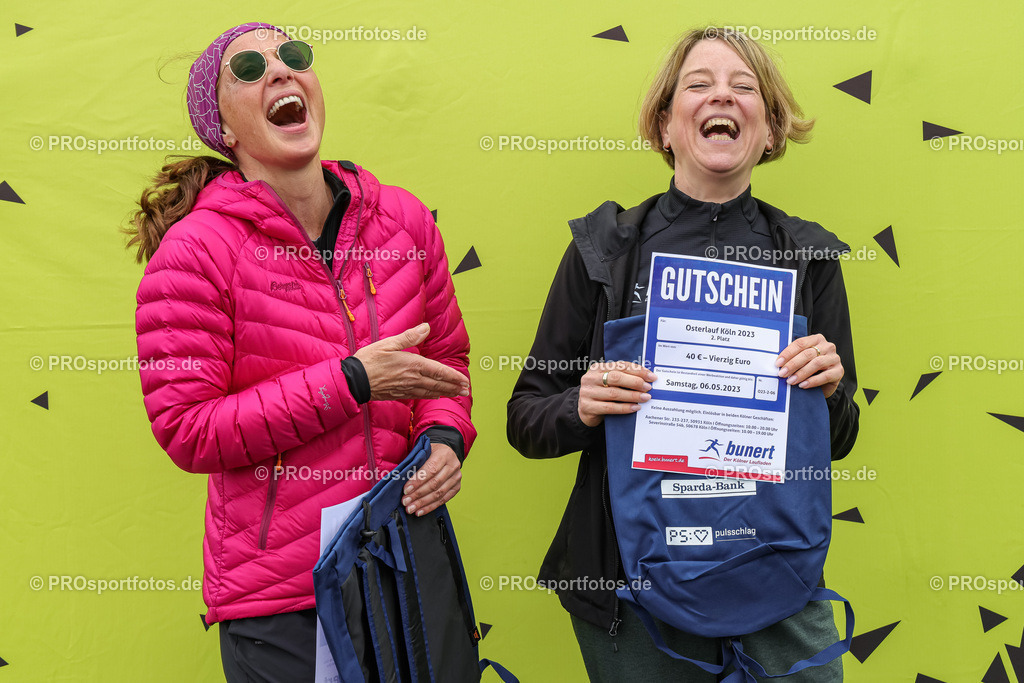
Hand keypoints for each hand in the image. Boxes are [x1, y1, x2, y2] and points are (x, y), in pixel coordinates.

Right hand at [355, 323, 469, 400]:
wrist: (353, 381)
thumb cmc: (369, 360)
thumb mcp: (388, 344)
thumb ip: (409, 337)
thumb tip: (426, 327)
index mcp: (412, 364)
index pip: (438, 371)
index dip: (453, 376)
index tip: (464, 380)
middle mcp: (412, 378)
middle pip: (438, 384)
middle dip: (454, 387)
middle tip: (466, 389)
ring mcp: (406, 388)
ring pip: (431, 391)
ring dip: (446, 392)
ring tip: (457, 393)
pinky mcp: (399, 394)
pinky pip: (420, 395)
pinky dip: (431, 395)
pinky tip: (436, 395)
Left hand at [401, 443, 460, 515]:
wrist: (446, 453)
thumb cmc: (431, 453)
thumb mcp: (423, 452)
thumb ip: (414, 464)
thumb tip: (400, 478)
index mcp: (444, 454)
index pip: (431, 470)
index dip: (418, 481)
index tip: (406, 490)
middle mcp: (453, 466)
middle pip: (435, 483)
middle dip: (418, 494)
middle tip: (406, 501)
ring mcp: (456, 478)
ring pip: (439, 494)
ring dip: (423, 503)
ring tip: (411, 508)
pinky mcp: (456, 488)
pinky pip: (443, 500)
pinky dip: (430, 507)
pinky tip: (420, 511)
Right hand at [577, 362, 656, 427]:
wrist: (584, 411)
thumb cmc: (602, 394)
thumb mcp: (608, 382)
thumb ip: (623, 377)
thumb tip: (646, 378)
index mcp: (597, 368)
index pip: (620, 366)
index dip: (637, 370)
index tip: (651, 376)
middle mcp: (590, 378)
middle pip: (616, 378)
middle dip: (635, 382)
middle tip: (648, 387)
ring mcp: (588, 393)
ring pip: (614, 393)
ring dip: (632, 396)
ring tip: (645, 397)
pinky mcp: (588, 407)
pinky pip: (610, 407)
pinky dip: (625, 408)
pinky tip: (635, 407)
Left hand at [775, 334, 843, 397]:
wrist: (825, 383)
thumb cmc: (810, 369)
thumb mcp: (802, 361)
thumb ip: (793, 358)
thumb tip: (778, 363)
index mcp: (816, 339)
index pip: (800, 343)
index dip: (788, 353)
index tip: (778, 363)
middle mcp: (828, 346)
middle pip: (807, 353)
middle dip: (793, 364)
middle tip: (782, 373)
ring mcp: (834, 358)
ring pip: (816, 363)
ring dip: (801, 373)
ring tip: (791, 381)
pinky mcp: (839, 371)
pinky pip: (825, 376)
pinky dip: (812, 381)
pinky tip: (803, 385)